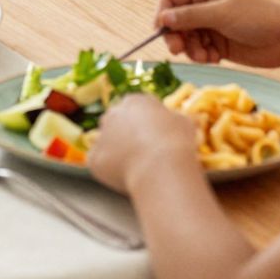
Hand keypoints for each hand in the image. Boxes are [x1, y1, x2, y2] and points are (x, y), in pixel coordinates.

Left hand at [88, 92, 204, 196]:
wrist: (161, 168)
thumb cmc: (176, 141)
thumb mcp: (185, 122)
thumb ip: (175, 119)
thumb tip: (180, 122)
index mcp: (134, 101)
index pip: (135, 107)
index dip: (145, 122)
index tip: (154, 134)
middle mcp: (113, 114)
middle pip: (116, 122)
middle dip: (126, 134)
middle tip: (143, 150)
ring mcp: (101, 136)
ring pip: (106, 142)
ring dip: (116, 151)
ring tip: (135, 166)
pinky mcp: (94, 159)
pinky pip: (100, 163)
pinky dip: (110, 169)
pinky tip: (126, 177)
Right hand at [155, 0, 279, 66]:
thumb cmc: (256, 17)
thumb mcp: (220, 14)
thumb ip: (189, 16)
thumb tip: (162, 18)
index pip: (169, 0)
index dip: (162, 16)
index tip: (161, 33)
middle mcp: (203, 6)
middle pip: (174, 22)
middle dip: (175, 37)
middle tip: (178, 50)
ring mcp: (211, 25)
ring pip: (185, 39)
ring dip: (190, 49)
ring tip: (205, 56)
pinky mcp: (218, 43)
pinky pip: (198, 50)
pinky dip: (202, 56)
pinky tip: (215, 58)